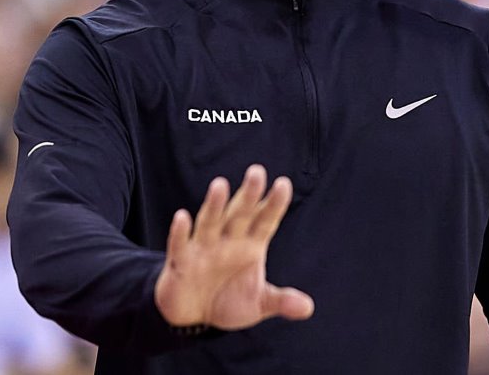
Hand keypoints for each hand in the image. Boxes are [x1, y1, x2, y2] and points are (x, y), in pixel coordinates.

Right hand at [154, 164, 313, 329]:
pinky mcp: (181, 261)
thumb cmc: (228, 300)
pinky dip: (180, 232)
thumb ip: (280, 301)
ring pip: (210, 222)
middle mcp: (228, 240)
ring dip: (214, 205)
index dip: (274, 204)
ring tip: (220, 185)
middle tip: (257, 172)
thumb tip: (308, 308)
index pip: (265, 221)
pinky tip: (182, 217)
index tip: (284, 184)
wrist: (193, 316)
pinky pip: (180, 244)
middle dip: (248, 195)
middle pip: (240, 214)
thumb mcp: (258, 304)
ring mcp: (204, 248)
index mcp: (250, 245)